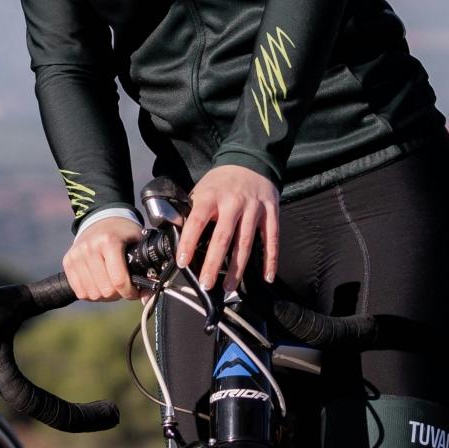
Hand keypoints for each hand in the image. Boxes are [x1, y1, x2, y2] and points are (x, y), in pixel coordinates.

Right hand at [63, 215, 141, 301]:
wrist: (101, 218)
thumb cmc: (123, 233)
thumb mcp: (139, 243)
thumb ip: (147, 270)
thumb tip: (147, 299)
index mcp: (108, 241)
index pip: (118, 280)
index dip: (130, 292)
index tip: (135, 291)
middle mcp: (89, 247)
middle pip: (106, 290)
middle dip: (118, 293)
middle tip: (123, 285)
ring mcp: (76, 255)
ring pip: (92, 294)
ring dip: (104, 295)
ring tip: (110, 284)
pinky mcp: (68, 262)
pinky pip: (80, 292)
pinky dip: (91, 293)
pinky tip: (99, 284)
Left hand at [176, 164, 279, 294]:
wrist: (251, 160)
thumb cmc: (221, 181)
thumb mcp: (201, 189)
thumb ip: (192, 210)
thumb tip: (177, 234)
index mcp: (210, 196)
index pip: (197, 222)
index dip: (189, 243)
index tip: (183, 262)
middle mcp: (233, 203)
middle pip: (223, 237)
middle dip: (214, 263)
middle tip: (207, 284)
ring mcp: (254, 208)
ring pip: (246, 242)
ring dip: (237, 268)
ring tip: (229, 287)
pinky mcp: (271, 212)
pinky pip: (271, 239)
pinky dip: (270, 260)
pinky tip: (266, 277)